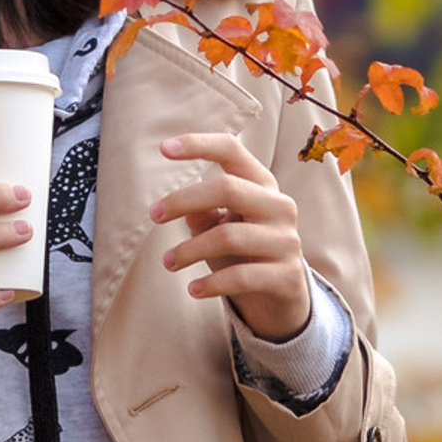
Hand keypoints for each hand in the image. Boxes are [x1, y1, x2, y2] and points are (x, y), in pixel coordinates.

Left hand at [151, 131, 311, 343]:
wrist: (281, 296)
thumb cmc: (242, 252)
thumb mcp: (220, 227)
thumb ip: (203, 211)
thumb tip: (184, 208)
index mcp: (262, 184)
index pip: (232, 151)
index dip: (198, 145)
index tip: (163, 148)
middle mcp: (280, 206)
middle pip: (227, 189)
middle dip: (183, 200)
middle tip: (154, 215)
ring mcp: (287, 241)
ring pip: (229, 236)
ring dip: (190, 250)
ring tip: (168, 262)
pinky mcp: (287, 275)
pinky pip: (241, 277)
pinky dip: (211, 283)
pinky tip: (193, 289)